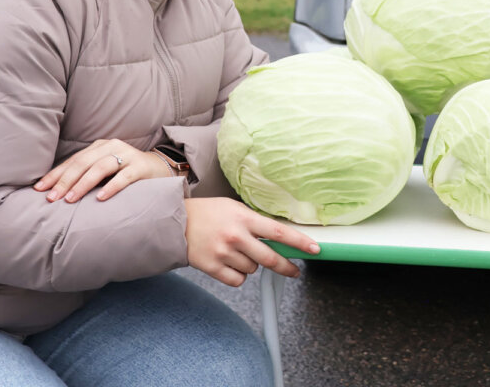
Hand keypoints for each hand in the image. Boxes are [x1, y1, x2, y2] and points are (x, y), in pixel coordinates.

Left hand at [34, 139, 171, 202]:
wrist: (160, 168)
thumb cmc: (125, 173)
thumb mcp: (104, 170)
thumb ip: (86, 175)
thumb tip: (56, 191)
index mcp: (99, 146)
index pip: (73, 160)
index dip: (55, 174)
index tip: (39, 189)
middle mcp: (111, 146)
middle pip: (83, 162)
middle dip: (65, 180)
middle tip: (52, 198)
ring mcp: (127, 155)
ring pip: (101, 167)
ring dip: (83, 184)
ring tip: (70, 199)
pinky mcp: (140, 167)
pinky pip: (124, 177)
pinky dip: (111, 187)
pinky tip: (100, 198)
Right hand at [184, 198, 320, 286]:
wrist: (175, 223)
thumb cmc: (210, 213)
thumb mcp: (235, 208)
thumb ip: (256, 222)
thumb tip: (281, 237)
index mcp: (244, 218)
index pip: (279, 232)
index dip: (299, 242)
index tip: (315, 249)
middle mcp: (236, 236)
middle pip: (270, 258)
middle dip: (286, 267)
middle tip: (294, 271)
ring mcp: (224, 253)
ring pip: (253, 270)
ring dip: (252, 265)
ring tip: (237, 252)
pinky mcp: (212, 268)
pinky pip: (238, 280)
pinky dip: (238, 275)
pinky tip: (230, 263)